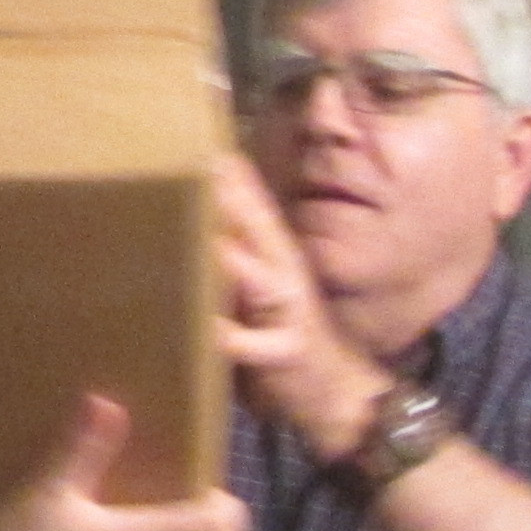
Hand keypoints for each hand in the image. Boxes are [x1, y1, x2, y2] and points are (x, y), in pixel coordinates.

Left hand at [212, 152, 387, 467]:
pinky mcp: (286, 352)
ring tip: (201, 237)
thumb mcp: (257, 285)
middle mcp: (283, 273)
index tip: (194, 138)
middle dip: (229, 198)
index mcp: (273, 253)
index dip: (227, 172)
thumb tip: (198, 211)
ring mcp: (288, 311)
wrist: (336, 392)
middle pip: (257, 226)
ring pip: (259, 277)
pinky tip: (210, 329)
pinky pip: (256, 345)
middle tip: (195, 165)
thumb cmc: (281, 331)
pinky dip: (232, 337)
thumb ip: (232, 251)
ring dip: (232, 258)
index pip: (251, 203)